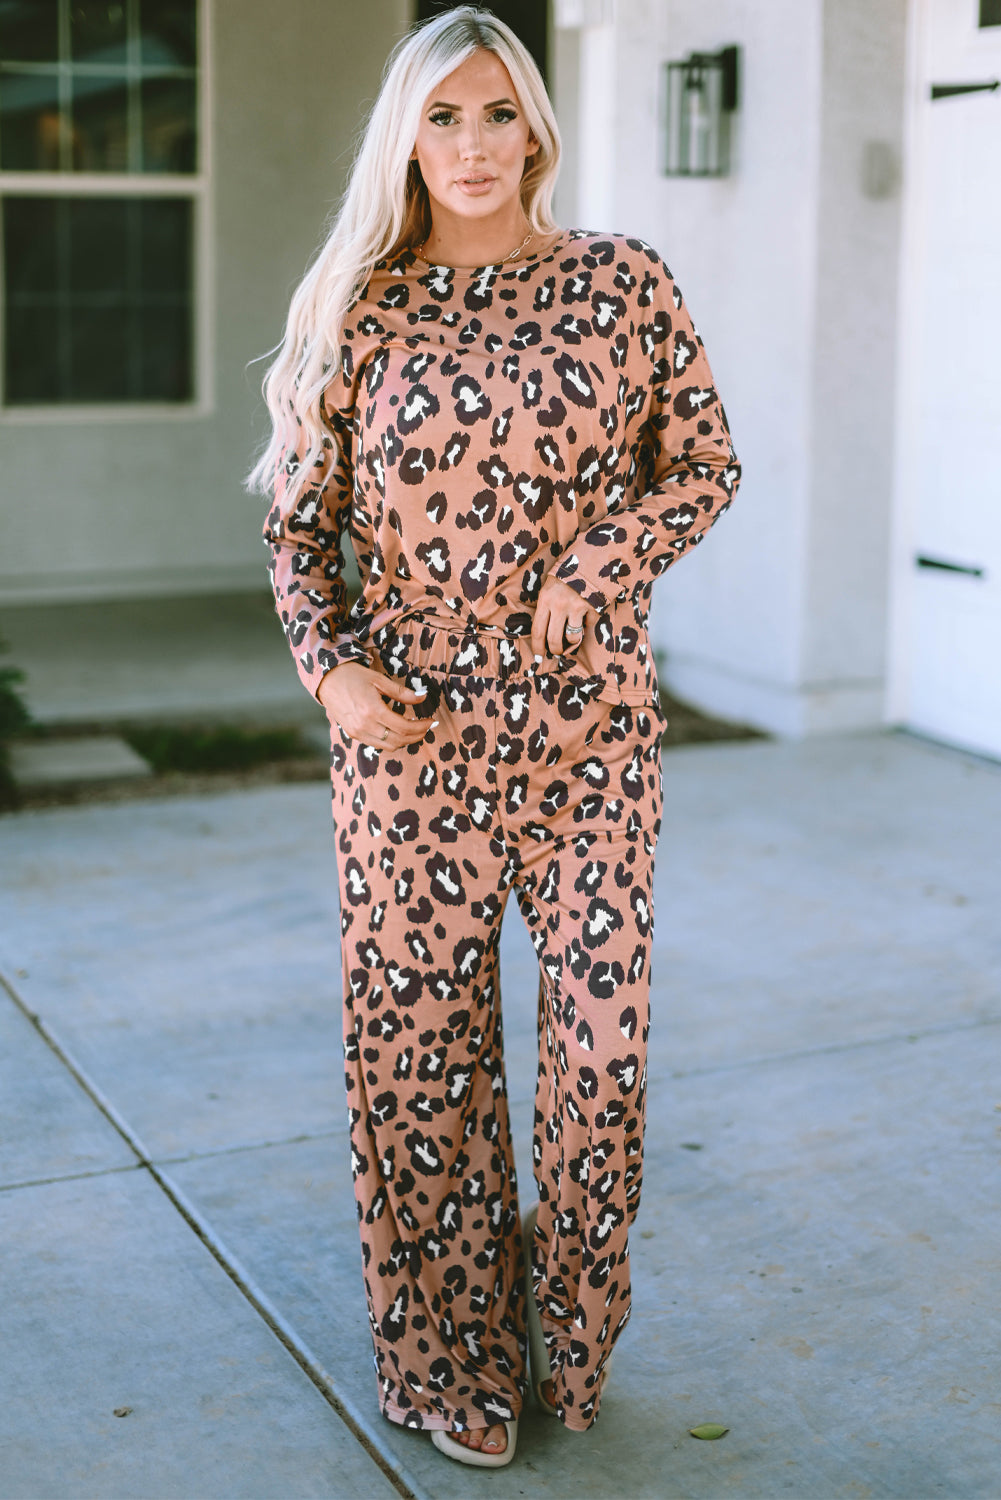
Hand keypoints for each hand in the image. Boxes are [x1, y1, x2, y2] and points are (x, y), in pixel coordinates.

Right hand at [317, 661, 433, 749]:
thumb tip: (423, 696)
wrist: (327, 680)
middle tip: (426, 727)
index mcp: (373, 711)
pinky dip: (390, 741)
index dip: (421, 727)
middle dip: (417, 736)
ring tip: (414, 730)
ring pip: (388, 746)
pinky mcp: (353, 734)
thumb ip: (402, 693)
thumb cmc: (353, 676)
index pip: (404, 728)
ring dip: (404, 741)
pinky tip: (396, 730)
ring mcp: (358, 732)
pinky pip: (377, 744)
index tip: (431, 721)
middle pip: (399, 741)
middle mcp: (365, 725)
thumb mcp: (379, 680)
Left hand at [531, 576, 592, 656]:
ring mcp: (576, 606)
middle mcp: (559, 604)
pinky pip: (590, 625)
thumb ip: (546, 607)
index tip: (539, 657)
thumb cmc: (566, 574)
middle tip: (558, 652)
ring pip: (572, 638)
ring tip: (573, 635)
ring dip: (573, 641)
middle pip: (554, 639)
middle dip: (556, 650)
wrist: (589, 557)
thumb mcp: (549, 587)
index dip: (537, 647)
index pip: (537, 631)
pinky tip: (588, 615)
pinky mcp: (592, 606)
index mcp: (545, 600)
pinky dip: (589, 623)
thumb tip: (544, 634)